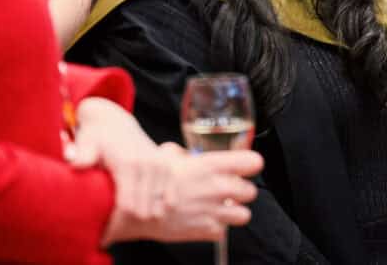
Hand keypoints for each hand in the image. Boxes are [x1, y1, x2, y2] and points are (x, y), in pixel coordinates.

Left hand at [70, 98, 170, 221]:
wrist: (114, 123)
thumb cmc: (95, 137)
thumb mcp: (86, 143)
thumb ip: (82, 155)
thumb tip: (75, 162)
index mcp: (128, 163)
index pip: (127, 207)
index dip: (115, 225)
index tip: (103, 235)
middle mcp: (149, 165)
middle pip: (142, 211)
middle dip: (126, 225)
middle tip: (110, 231)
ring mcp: (161, 167)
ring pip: (156, 209)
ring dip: (141, 219)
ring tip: (123, 220)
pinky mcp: (168, 169)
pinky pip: (169, 201)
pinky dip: (155, 208)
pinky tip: (139, 207)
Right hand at [102, 143, 262, 244]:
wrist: (135, 208)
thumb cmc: (149, 177)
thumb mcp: (167, 155)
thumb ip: (186, 155)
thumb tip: (189, 154)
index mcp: (211, 166)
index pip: (251, 162)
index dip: (250, 163)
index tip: (247, 165)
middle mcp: (217, 189)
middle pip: (251, 191)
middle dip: (242, 190)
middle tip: (229, 189)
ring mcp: (212, 212)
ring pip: (243, 215)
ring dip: (234, 211)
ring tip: (219, 206)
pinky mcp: (205, 231)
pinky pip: (223, 231)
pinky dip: (216, 226)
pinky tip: (203, 219)